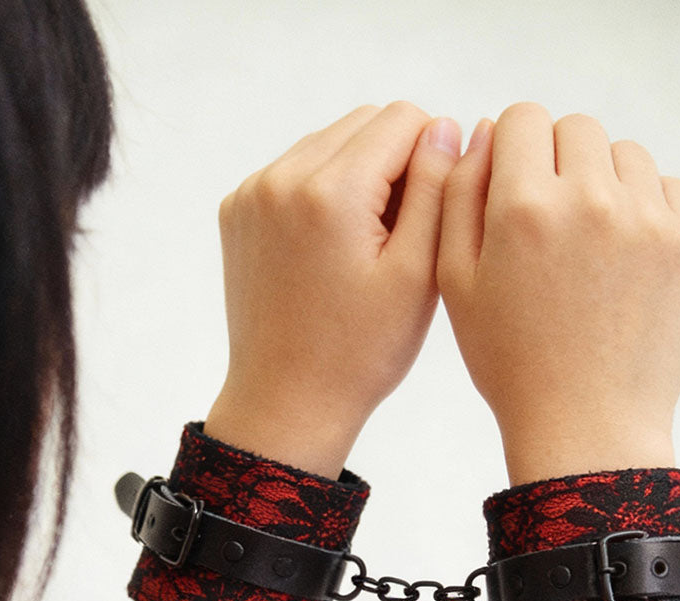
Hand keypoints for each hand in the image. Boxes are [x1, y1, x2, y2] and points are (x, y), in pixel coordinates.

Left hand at [206, 102, 461, 476]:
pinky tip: (329, 249)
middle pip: (362, 123)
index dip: (431, 159)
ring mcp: (251, 194)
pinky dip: (319, 193)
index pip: (404, 119)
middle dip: (393, 163)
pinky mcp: (236, 212)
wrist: (286, 402)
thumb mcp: (418, 274)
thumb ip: (437, 189)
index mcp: (330, 191)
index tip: (427, 216)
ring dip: (356, 175)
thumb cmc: (360, 353)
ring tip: (364, 246)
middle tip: (398, 234)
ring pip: (327, 144)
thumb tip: (444, 127)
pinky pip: (292, 171)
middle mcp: (280, 179)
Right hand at [437, 103, 679, 483]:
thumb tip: (484, 131)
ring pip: (624, 155)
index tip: (512, 186)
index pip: (524, 118)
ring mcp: (649, 219)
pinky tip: (620, 259)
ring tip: (586, 246)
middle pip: (576, 129)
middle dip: (556, 162)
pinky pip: (667, 188)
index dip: (512, 148)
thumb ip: (460, 197)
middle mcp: (590, 200)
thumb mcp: (456, 283)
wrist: (586, 424)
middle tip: (548, 224)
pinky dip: (643, 208)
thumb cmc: (511, 361)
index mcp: (524, 208)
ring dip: (602, 182)